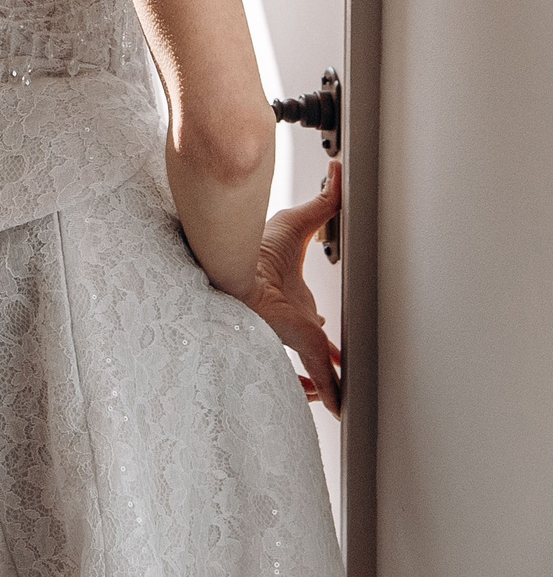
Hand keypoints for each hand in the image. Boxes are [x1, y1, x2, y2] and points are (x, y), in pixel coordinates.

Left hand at [248, 159, 343, 410]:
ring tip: (342, 397)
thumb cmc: (257, 245)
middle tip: (343, 375)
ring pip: (316, 369)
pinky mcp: (298, 348)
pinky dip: (328, 393)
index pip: (313, 322)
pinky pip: (317, 380)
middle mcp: (294, 322)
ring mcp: (295, 338)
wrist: (234, 267)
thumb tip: (339, 172)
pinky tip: (334, 405)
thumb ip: (324, 201)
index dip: (321, 331)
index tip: (330, 339)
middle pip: (315, 349)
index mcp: (295, 299)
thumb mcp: (298, 225)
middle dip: (327, 364)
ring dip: (328, 381)